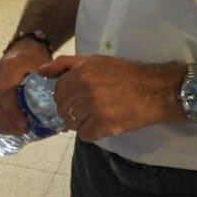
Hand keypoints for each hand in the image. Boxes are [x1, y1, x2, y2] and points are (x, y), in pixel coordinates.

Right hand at [0, 41, 52, 135]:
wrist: (24, 49)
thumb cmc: (37, 61)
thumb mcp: (47, 69)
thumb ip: (53, 90)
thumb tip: (63, 119)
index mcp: (10, 66)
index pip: (4, 91)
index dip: (12, 111)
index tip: (24, 126)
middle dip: (5, 123)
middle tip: (22, 132)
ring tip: (15, 132)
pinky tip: (7, 127)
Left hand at [37, 55, 180, 141]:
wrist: (157, 90)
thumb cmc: (126, 74)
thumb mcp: (95, 61)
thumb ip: (65, 64)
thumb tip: (40, 72)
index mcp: (80, 72)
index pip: (58, 91)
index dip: (67, 97)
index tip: (79, 98)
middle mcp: (84, 89)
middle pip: (63, 108)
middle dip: (72, 111)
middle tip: (90, 109)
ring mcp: (93, 108)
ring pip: (72, 123)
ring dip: (82, 123)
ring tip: (98, 116)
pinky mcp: (104, 125)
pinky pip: (85, 135)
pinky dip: (93, 133)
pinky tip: (105, 124)